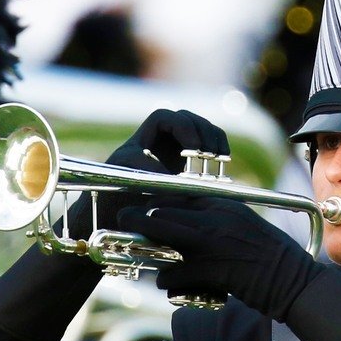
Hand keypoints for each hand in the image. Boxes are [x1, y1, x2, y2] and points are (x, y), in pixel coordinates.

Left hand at [84, 111, 233, 235]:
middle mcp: (158, 142)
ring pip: (200, 131)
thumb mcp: (135, 187)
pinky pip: (206, 148)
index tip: (193, 149)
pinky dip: (217, 152)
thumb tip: (183, 177)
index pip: (165, 118)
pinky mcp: (188, 165)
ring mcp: (174, 152)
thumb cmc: (118, 204)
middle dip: (203, 132)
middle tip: (210, 154)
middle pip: (187, 120)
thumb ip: (157, 178)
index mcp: (141, 140)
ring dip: (214, 139)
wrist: (117, 223)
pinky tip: (223, 165)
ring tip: (221, 158)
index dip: (182, 127)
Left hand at [119, 198, 320, 317]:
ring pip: (165, 236)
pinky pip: (176, 273)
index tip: (141, 200)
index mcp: (226, 205)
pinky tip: (168, 283)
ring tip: (135, 250)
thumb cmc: (270, 256)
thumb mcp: (244, 225)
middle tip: (124, 217)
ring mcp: (214, 244)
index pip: (182, 193)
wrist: (293, 280)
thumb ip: (218, 218)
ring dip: (147, 245)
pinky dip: (168, 280)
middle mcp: (217, 219)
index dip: (158, 197)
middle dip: (140, 215)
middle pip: (166, 211)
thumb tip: (191, 219)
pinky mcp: (212, 270)